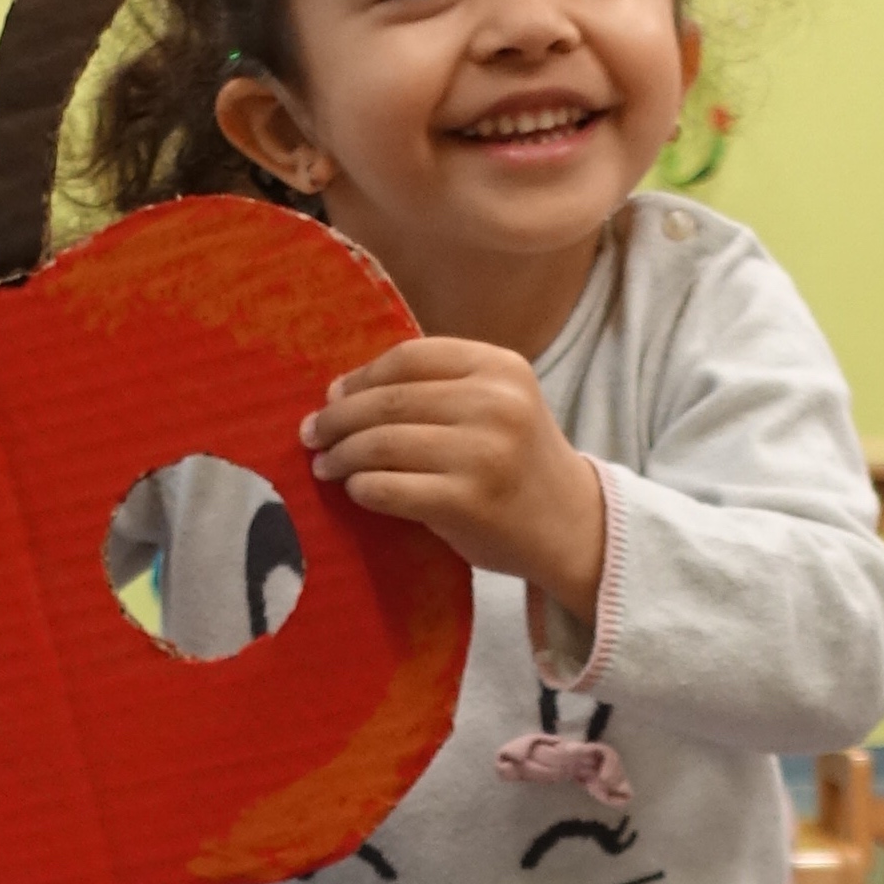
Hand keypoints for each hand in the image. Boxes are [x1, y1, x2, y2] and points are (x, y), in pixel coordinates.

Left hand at [301, 336, 605, 620]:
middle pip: (389, 399)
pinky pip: (388, 488)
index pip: (409, 357)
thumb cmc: (520, 464)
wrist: (571, 526)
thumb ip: (441, 389)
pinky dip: (361, 488)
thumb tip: (345, 392)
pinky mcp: (465, 502)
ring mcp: (481, 454)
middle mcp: (494, 403)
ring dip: (342, 455)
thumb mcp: (498, 405)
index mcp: (500, 367)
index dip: (362, 376)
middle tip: (313, 434)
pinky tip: (355, 490)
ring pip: (382, 442)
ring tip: (324, 465)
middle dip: (339, 418)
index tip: (335, 395)